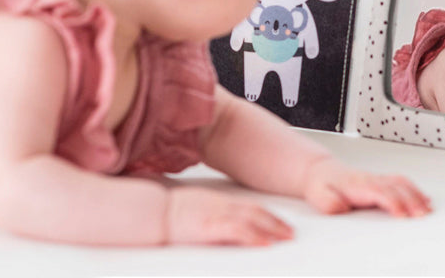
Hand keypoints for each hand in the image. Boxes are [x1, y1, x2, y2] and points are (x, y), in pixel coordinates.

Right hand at [166, 186, 292, 245]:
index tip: (280, 222)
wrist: (153, 210)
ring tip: (286, 238)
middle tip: (291, 233)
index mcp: (218, 201)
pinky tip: (264, 243)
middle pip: (256, 211)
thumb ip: (210, 215)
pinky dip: (253, 236)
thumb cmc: (168, 212)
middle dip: (276, 222)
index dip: (268, 214)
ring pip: (252, 219)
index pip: (250, 206)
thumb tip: (220, 224)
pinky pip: (237, 230)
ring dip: (272, 228)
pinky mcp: (210, 226)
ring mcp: (217, 214)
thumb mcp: (194, 210)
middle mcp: (221, 205)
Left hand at [302, 158, 431, 217]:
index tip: (402, 215)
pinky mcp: (381, 181)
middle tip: (423, 215)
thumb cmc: (322, 185)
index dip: (393, 203)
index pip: (381, 192)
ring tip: (428, 210)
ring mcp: (377, 179)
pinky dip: (416, 190)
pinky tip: (424, 200)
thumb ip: (330, 203)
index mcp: (358, 184)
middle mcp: (371, 179)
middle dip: (412, 201)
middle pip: (397, 187)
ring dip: (417, 195)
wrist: (320, 172)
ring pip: (402, 183)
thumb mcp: (319, 196)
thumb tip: (341, 208)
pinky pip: (402, 182)